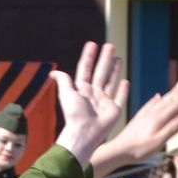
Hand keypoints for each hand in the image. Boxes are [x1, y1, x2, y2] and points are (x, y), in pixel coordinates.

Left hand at [52, 42, 130, 167]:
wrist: (85, 133)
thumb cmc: (74, 115)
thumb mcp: (67, 94)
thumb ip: (63, 81)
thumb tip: (52, 72)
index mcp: (82, 90)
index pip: (85, 69)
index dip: (88, 57)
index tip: (92, 44)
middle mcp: (94, 94)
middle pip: (100, 72)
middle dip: (105, 59)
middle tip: (109, 45)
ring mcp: (104, 102)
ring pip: (110, 82)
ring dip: (114, 70)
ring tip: (118, 57)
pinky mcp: (114, 110)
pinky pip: (120, 98)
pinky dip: (123, 90)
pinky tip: (125, 81)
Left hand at [90, 80, 177, 177]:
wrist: (118, 150)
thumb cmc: (139, 150)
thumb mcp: (158, 142)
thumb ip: (171, 130)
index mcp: (159, 119)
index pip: (175, 106)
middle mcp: (152, 114)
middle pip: (169, 101)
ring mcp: (144, 115)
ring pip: (161, 100)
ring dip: (171, 93)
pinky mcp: (138, 118)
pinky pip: (149, 105)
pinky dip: (155, 100)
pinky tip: (157, 96)